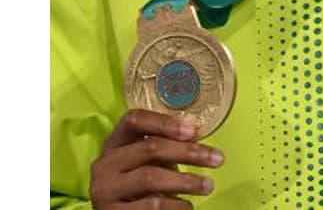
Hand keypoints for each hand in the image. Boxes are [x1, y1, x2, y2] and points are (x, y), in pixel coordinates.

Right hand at [89, 109, 222, 208]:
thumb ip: (164, 147)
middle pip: (150, 148)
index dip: (164, 122)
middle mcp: (105, 164)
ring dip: (186, 181)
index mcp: (114, 143)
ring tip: (208, 185)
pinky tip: (187, 206)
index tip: (193, 130)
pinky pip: (150, 206)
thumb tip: (197, 136)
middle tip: (217, 159)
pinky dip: (175, 205)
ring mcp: (105, 189)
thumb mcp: (143, 162)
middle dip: (188, 152)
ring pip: (150, 178)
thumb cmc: (136, 183)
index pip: (134, 120)